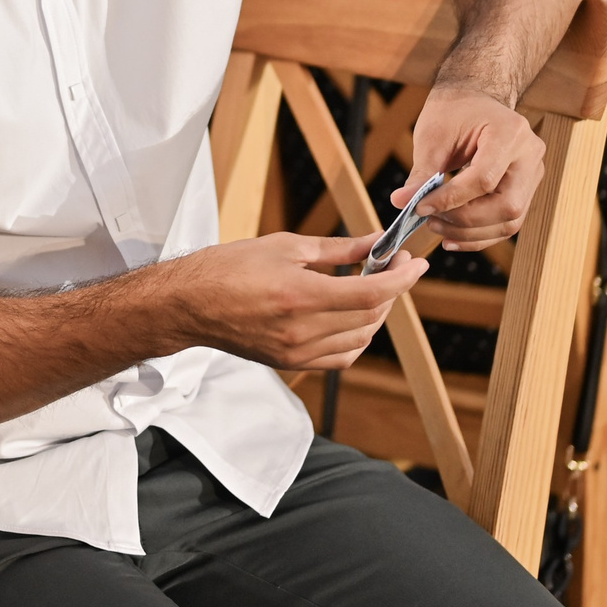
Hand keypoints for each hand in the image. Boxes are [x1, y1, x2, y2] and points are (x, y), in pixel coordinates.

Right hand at [164, 233, 429, 370]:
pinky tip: (351, 316)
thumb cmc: (229, 267)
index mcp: (300, 295)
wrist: (190, 304)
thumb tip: (375, 243)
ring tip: (369, 287)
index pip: (371, 292)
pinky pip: (341, 357)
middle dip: (390, 290)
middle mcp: (302, 330)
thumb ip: (337, 249)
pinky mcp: (291, 363)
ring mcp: (297, 352)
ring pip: (361, 338)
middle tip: (390, 266)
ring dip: (375, 313)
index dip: (402, 278)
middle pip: (370, 316)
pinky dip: (357, 337)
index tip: (416, 264)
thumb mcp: (286, 246)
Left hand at [398, 82, 545, 250]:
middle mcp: (530, 155)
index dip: (450, 200)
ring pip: (510, 221)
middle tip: (430, 221)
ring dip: (471, 233)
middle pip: (507, 206)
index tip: (420, 208)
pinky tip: (452, 235)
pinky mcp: (527, 189)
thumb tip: (402, 202)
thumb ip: (422, 172)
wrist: (476, 97)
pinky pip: (507, 222)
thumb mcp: (433, 135)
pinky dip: (480, 234)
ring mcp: (533, 173)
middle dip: (465, 221)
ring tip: (437, 226)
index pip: (484, 179)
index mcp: (510, 133)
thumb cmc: (454, 110)